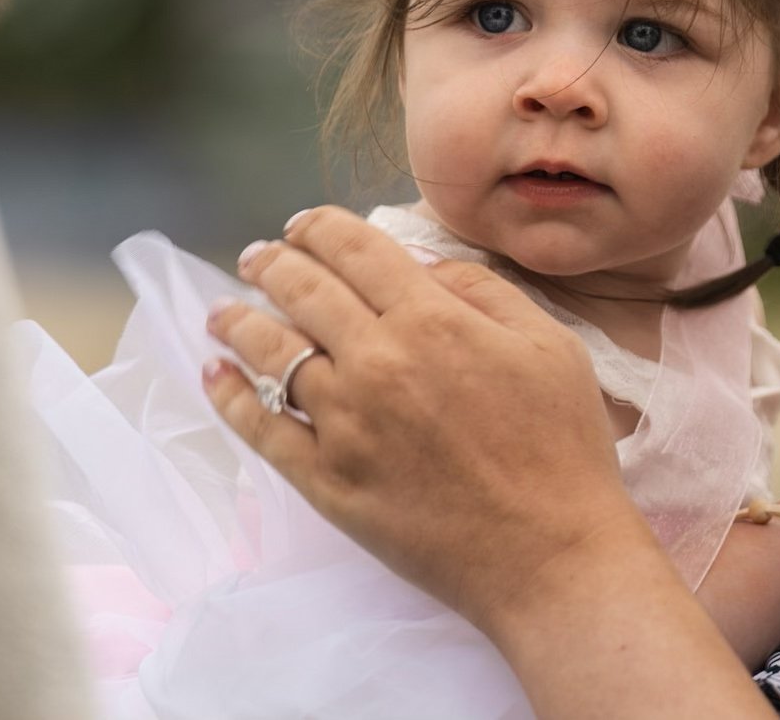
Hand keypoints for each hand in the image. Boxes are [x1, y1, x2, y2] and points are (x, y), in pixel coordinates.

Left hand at [202, 206, 662, 632]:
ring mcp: (344, 424)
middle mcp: (377, 362)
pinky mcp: (326, 481)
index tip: (301, 224)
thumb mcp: (549, 344)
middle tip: (256, 258)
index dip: (319, 227)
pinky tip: (216, 376)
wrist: (551, 555)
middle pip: (303, 293)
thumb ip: (483, 291)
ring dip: (239, 322)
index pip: (355, 250)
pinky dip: (231, 396)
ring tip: (222, 312)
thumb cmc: (563, 447)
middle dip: (271, 264)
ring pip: (272, 354)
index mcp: (432, 319)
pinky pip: (262, 429)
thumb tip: (422, 267)